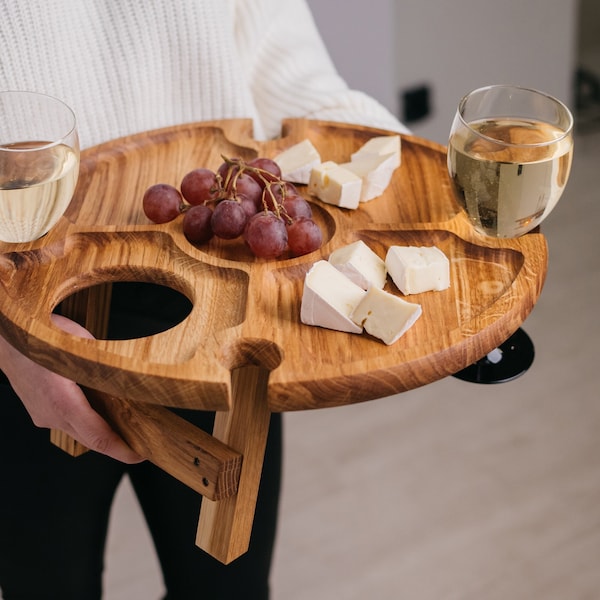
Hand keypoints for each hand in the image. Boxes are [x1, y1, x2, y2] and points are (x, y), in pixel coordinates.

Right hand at [0, 314, 142, 462]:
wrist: (6, 339)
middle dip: (118, 446)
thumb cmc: (42, 336)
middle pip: (91, 440)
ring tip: (130, 427)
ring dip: (103, 433)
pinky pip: (69, 423)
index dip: (122, 450)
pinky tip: (103, 412)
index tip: (140, 455)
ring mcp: (43, 416)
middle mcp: (51, 415)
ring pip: (80, 433)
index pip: (98, 437)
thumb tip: (127, 376)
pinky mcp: (40, 412)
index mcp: (63, 402)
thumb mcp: (82, 344)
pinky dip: (88, 422)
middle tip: (144, 443)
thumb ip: (103, 365)